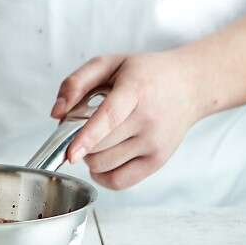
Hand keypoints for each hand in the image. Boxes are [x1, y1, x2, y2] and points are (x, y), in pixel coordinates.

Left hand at [51, 50, 201, 190]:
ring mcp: (155, 143)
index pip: (110, 117)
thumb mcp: (108, 63)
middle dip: (80, 140)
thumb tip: (56, 113)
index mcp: (135, 89)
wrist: (188, 86)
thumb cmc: (144, 73)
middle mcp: (148, 119)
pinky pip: (121, 181)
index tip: (70, 153)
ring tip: (95, 139)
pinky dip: (103, 176)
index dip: (87, 137)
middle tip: (81, 126)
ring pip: (106, 165)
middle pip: (102, 145)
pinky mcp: (158, 161)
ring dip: (89, 157)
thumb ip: (76, 82)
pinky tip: (102, 160)